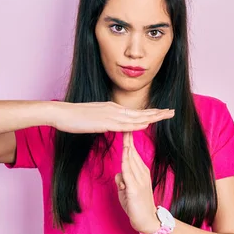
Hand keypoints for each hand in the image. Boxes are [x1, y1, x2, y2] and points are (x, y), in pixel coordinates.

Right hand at [50, 101, 173, 133]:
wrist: (61, 113)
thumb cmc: (75, 117)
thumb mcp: (94, 118)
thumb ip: (105, 121)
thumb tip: (111, 125)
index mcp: (112, 108)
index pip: (135, 111)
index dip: (150, 112)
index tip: (162, 112)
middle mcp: (114, 109)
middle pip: (140, 112)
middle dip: (157, 113)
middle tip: (172, 112)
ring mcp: (110, 115)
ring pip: (136, 117)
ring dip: (152, 117)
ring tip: (165, 116)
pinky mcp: (104, 122)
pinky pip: (124, 124)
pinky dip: (137, 124)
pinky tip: (146, 124)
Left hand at [115, 132, 160, 233]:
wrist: (148, 220)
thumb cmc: (136, 205)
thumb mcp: (127, 190)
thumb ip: (123, 180)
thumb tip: (118, 175)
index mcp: (141, 171)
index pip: (133, 152)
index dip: (129, 139)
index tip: (125, 126)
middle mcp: (142, 172)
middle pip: (132, 151)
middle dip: (128, 136)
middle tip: (125, 121)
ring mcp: (139, 179)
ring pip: (130, 158)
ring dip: (127, 144)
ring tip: (125, 129)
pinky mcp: (135, 188)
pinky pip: (128, 171)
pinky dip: (126, 160)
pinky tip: (125, 151)